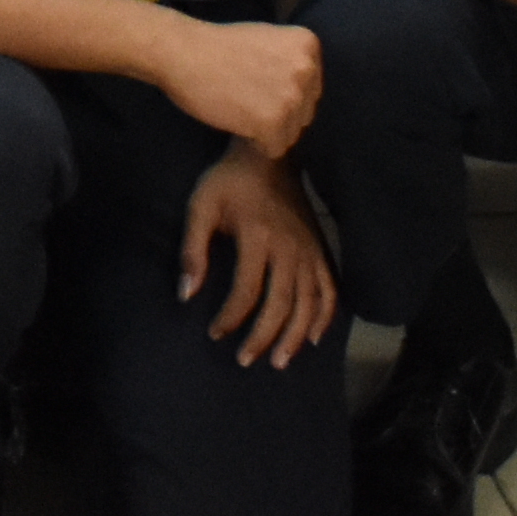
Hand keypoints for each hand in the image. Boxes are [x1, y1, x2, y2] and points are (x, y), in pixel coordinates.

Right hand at [161, 13, 323, 160]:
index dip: (283, 92)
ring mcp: (292, 97)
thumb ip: (291, 63)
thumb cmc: (219, 46)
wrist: (182, 52)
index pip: (311, 89)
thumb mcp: (269, 41)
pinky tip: (237, 121)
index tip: (257, 81)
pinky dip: (256, 143)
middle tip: (247, 96)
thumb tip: (306, 94)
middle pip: (305, 113)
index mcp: (308, 46)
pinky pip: (275, 149)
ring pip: (291, 134)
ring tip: (241, 108)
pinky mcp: (273, 122)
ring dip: (267, 129)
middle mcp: (307, 70)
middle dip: (279, 112)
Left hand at [178, 146, 338, 364]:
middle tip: (245, 359)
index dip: (230, 317)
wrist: (270, 155)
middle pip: (281, 304)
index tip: (215, 334)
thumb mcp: (201, 206)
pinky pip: (330, 289)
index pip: (246, 291)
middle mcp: (289, 249)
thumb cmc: (229, 181)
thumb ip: (192, 250)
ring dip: (295, 336)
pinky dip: (326, 317)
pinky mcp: (321, 249)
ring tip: (279, 361)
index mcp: (258, 237)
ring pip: (309, 303)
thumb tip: (186, 294)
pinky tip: (314, 338)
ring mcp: (309, 251)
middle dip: (263, 337)